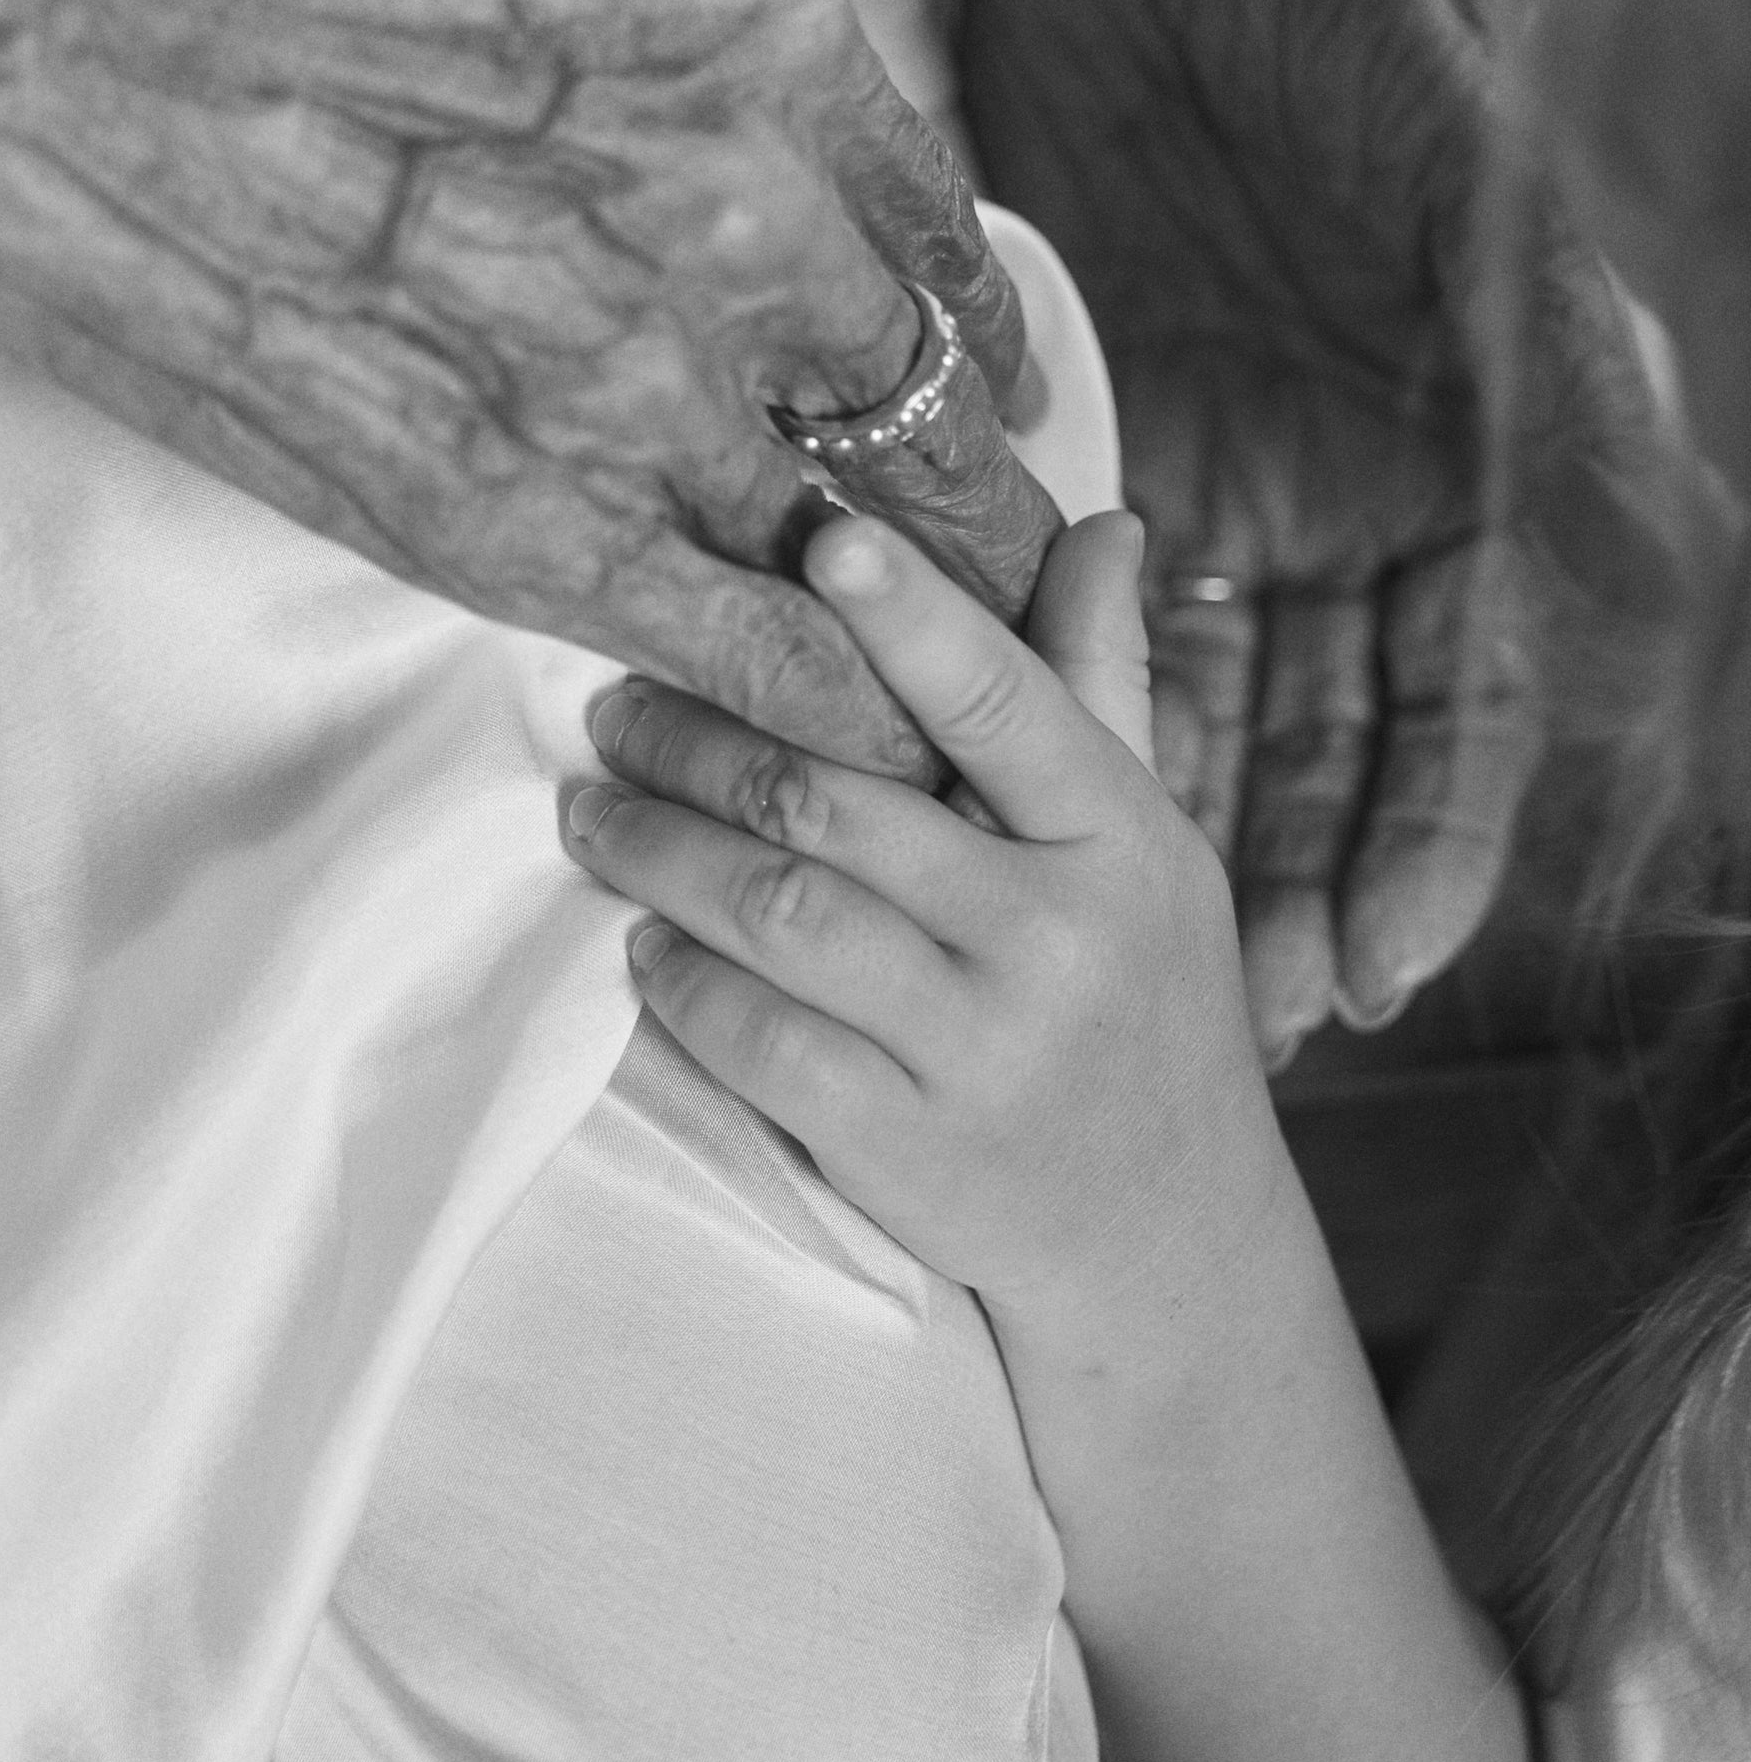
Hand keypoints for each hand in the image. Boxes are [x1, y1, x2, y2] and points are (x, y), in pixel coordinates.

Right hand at [0, 0, 1039, 777]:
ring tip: (948, 680)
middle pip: (930, 402)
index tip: (985, 392)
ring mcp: (645, 377)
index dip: (971, 335)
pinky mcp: (525, 525)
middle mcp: (745, 205)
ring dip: (918, 616)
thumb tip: (684, 111)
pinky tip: (866, 746)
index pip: (937, 230)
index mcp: (754, 38)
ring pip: (872, 540)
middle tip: (1002, 566)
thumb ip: (640, 48)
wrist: (18, 29)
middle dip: (974, 494)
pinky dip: (826, 705)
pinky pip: (753, 646)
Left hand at [559, 509, 1274, 1325]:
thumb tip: (1100, 521)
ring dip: (658, 851)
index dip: (910, 620)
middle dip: (698, 742)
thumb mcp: (1151, 844)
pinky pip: (754, 1041)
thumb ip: (1103, 684)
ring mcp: (977, 1049)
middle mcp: (1055, 938)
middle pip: (838, 802)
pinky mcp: (903, 1147)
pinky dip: (678, 980)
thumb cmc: (1141, 1000)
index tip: (821, 541)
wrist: (1167, 1240)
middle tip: (614, 705)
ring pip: (776, 913)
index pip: (1005, 703)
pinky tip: (641, 941)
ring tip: (594, 810)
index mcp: (1121, 837)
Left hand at [957, 0, 1711, 1060]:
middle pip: (1310, 735)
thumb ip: (1570, 419)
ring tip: (1084, 949)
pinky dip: (1013, 706)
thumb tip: (1663, 595)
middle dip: (1275, 877)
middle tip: (1217, 1019)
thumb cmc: (1376, 47)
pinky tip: (971, 802)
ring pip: (1178, 694)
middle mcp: (1334, 510)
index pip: (1453, 709)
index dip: (1424, 844)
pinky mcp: (1068, 438)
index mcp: (1457, 485)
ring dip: (1150, 824)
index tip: (1368, 977)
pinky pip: (1044, 609)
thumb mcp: (1497, 227)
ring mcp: (1206, 479)